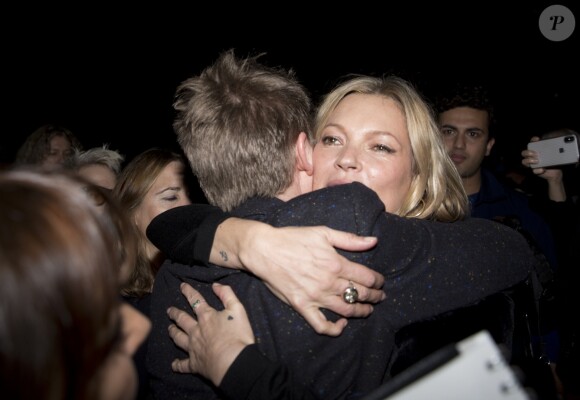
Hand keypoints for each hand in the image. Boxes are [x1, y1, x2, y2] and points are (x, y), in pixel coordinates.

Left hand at [167, 282, 254, 385]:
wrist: (233, 362)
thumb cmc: (238, 335)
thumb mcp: (237, 309)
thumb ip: (227, 295)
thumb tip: (215, 285)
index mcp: (206, 317)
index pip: (195, 300)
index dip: (188, 292)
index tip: (182, 286)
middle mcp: (196, 331)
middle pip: (182, 320)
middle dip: (175, 314)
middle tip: (169, 311)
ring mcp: (193, 348)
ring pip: (179, 338)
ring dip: (173, 333)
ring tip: (169, 329)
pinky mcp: (194, 364)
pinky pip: (183, 364)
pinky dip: (178, 364)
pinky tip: (174, 364)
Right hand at [238, 222, 384, 335]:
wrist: (264, 250)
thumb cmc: (293, 238)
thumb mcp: (323, 232)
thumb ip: (349, 239)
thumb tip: (373, 241)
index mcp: (336, 263)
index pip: (367, 277)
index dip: (378, 281)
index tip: (380, 282)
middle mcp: (329, 282)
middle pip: (360, 294)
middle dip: (374, 297)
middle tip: (379, 297)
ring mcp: (316, 297)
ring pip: (346, 310)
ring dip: (361, 312)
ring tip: (367, 310)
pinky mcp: (302, 306)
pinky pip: (321, 325)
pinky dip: (335, 329)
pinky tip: (342, 324)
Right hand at [522, 136, 565, 200]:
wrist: (556, 172)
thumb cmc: (555, 161)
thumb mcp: (555, 154)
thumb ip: (554, 149)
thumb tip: (559, 143)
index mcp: (536, 151)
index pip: (531, 143)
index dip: (533, 140)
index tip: (537, 139)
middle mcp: (532, 157)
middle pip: (524, 153)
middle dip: (528, 152)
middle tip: (535, 153)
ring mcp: (532, 164)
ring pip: (524, 161)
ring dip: (529, 160)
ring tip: (537, 161)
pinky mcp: (535, 171)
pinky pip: (534, 171)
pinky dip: (538, 170)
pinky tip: (542, 169)